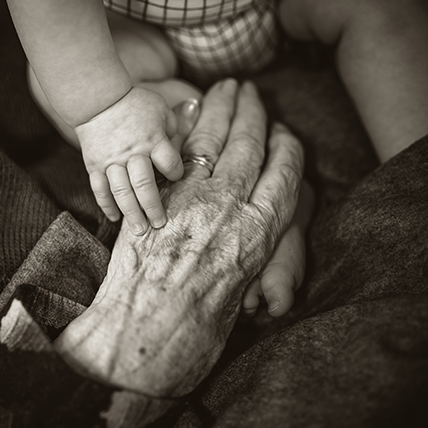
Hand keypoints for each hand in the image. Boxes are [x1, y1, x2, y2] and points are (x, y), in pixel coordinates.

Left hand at [55, 79, 305, 397]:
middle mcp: (232, 208)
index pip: (285, 174)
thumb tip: (244, 241)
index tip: (284, 132)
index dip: (286, 147)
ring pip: (213, 141)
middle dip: (252, 112)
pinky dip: (184, 128)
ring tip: (226, 87)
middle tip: (251, 89)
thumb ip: (245, 256)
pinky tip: (189, 112)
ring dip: (221, 108)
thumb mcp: (238, 295)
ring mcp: (192, 198)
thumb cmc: (195, 333)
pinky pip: (177, 153)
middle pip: (250, 146)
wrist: (141, 340)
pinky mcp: (157, 196)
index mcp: (261, 234)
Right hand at [75, 87, 182, 234]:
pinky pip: (100, 189)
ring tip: (139, 231)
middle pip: (145, 185)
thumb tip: (182, 147)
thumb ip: (174, 129)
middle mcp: (133, 153)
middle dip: (153, 207)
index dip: (176, 173)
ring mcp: (112, 161)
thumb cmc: (134, 103)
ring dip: (131, 213)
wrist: (98, 98)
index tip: (176, 177)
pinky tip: (114, 218)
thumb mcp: (161, 109)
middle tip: (160, 224)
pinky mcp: (95, 165)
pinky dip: (106, 205)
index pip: (170, 164)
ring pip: (122, 192)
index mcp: (153, 140)